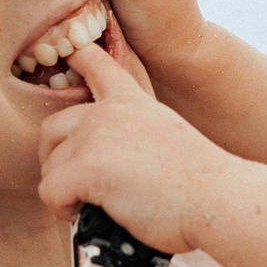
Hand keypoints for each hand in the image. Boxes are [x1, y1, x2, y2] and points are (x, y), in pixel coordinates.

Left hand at [38, 36, 240, 255]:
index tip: (73, 52)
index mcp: (132, 101)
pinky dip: (63, 210)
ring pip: (50, 167)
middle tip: (76, 184)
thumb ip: (134, 134)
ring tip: (94, 205)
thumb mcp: (168, 136)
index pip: (96, 63)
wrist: (217, 198)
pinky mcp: (87, 168)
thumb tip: (110, 162)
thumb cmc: (199, 183)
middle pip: (52, 128)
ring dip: (65, 191)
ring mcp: (95, 137)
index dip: (79, 58)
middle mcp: (108, 112)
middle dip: (55, 159)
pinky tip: (89, 215)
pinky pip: (50, 192)